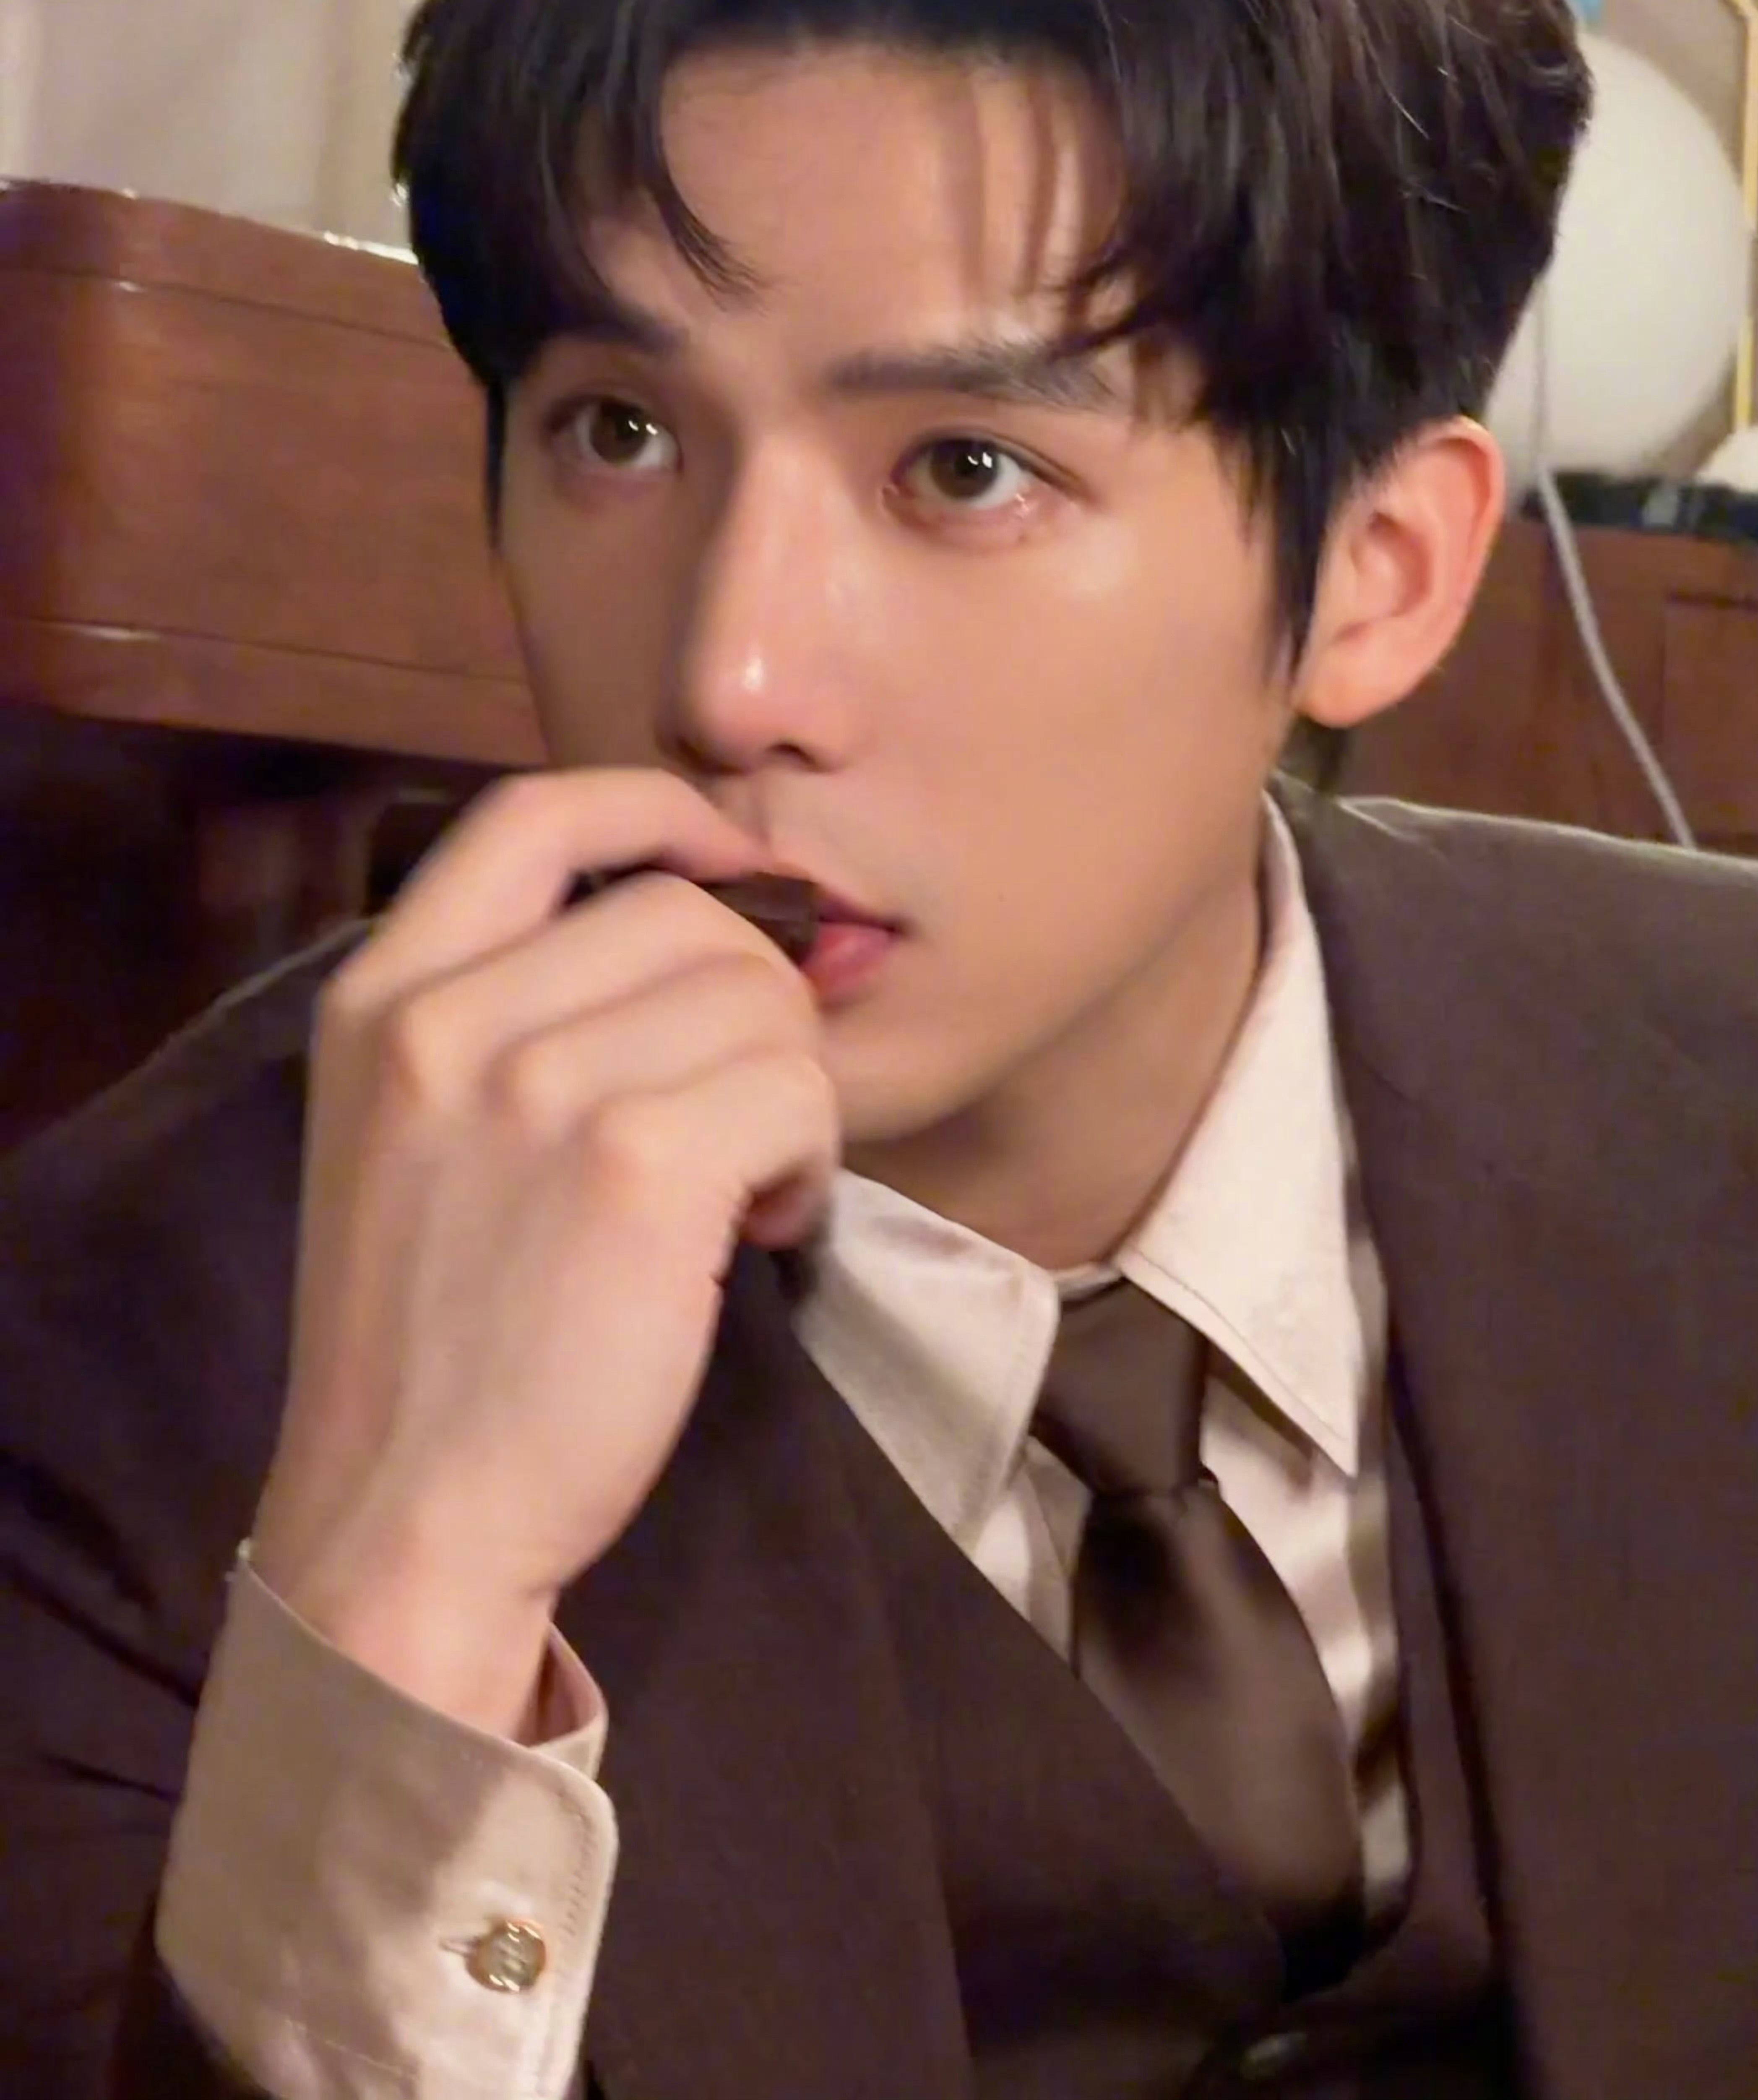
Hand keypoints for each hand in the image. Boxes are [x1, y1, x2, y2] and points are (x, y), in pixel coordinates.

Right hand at [250, 770, 838, 1734]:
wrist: (405, 1514)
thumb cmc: (430, 1336)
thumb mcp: (408, 1134)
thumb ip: (502, 1014)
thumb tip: (679, 924)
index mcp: (380, 996)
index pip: (534, 812)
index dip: (656, 808)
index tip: (723, 857)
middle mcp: (447, 1019)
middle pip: (686, 912)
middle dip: (753, 1001)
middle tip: (742, 1113)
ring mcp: (539, 1087)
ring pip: (761, 1001)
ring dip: (788, 1092)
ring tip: (743, 1187)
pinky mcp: (637, 1167)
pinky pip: (796, 1092)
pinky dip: (812, 1159)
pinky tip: (762, 1228)